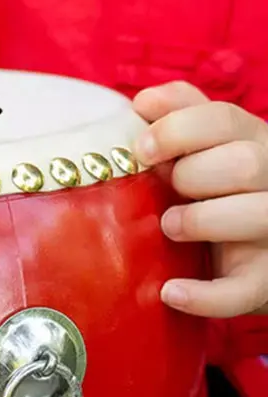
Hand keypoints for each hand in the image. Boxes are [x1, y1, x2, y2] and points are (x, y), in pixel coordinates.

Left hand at [132, 82, 267, 317]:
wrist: (255, 263)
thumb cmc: (219, 196)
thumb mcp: (206, 154)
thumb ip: (182, 120)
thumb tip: (144, 100)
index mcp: (254, 144)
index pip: (225, 119)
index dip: (178, 129)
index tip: (141, 149)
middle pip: (245, 163)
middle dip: (192, 175)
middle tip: (164, 192)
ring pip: (256, 215)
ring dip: (201, 220)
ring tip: (168, 228)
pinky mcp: (266, 283)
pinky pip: (243, 291)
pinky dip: (204, 295)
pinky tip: (169, 292)